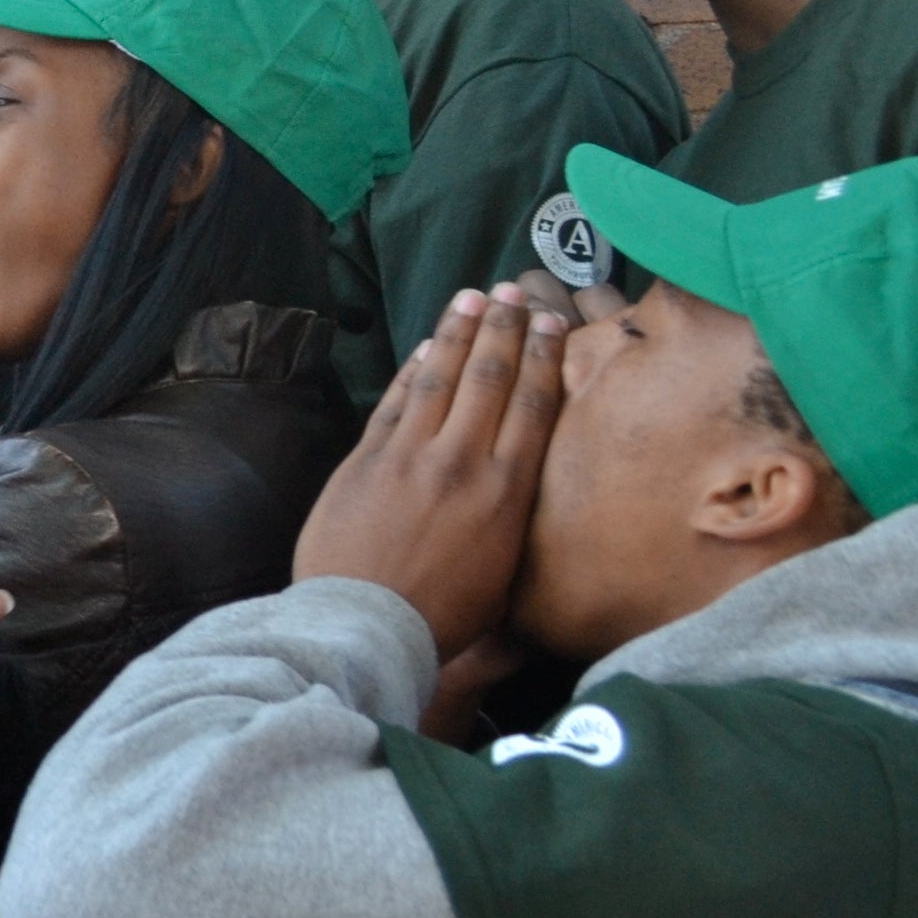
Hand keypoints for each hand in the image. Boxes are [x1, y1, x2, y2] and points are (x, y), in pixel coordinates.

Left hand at [294, 283, 566, 663]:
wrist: (365, 625)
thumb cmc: (442, 617)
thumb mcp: (504, 576)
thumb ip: (519, 525)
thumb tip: (532, 497)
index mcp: (507, 492)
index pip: (533, 406)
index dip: (543, 358)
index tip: (552, 324)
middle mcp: (463, 463)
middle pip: (490, 379)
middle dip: (503, 329)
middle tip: (513, 291)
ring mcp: (410, 456)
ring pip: (440, 378)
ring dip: (457, 333)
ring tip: (472, 297)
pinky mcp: (366, 460)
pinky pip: (395, 401)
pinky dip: (412, 369)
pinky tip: (425, 347)